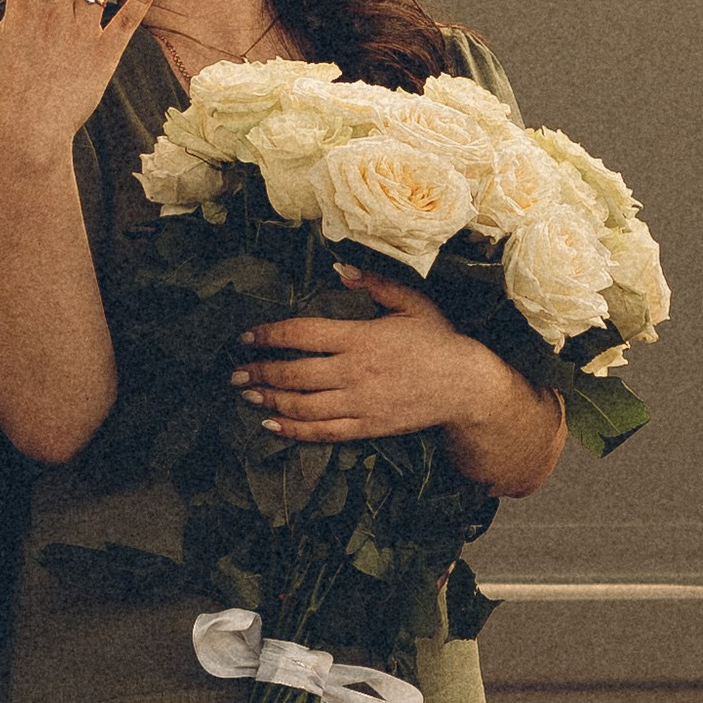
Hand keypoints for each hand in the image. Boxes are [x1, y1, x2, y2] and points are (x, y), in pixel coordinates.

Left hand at [232, 266, 524, 445]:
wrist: (467, 387)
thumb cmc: (438, 341)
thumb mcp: (412, 303)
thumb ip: (375, 284)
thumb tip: (340, 270)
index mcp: (360, 337)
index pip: (301, 335)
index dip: (268, 336)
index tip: (246, 338)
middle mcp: (353, 372)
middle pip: (293, 374)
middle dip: (258, 373)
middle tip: (235, 373)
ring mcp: (358, 403)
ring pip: (301, 406)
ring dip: (269, 402)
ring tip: (247, 396)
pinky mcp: (366, 427)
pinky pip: (322, 432)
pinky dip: (293, 431)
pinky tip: (272, 427)